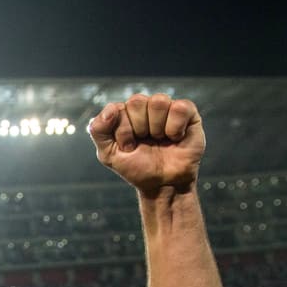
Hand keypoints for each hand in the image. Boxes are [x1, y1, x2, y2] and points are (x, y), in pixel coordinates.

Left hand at [90, 95, 204, 194]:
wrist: (163, 186)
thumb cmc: (138, 169)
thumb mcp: (109, 155)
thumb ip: (98, 130)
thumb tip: (111, 108)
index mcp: (126, 113)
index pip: (118, 108)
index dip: (123, 132)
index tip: (128, 147)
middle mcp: (146, 107)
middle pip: (137, 101)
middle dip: (139, 129)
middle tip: (145, 144)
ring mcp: (167, 108)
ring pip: (158, 101)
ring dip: (157, 128)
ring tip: (160, 140)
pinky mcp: (188, 113)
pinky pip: (180, 108)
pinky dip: (175, 128)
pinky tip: (175, 138)